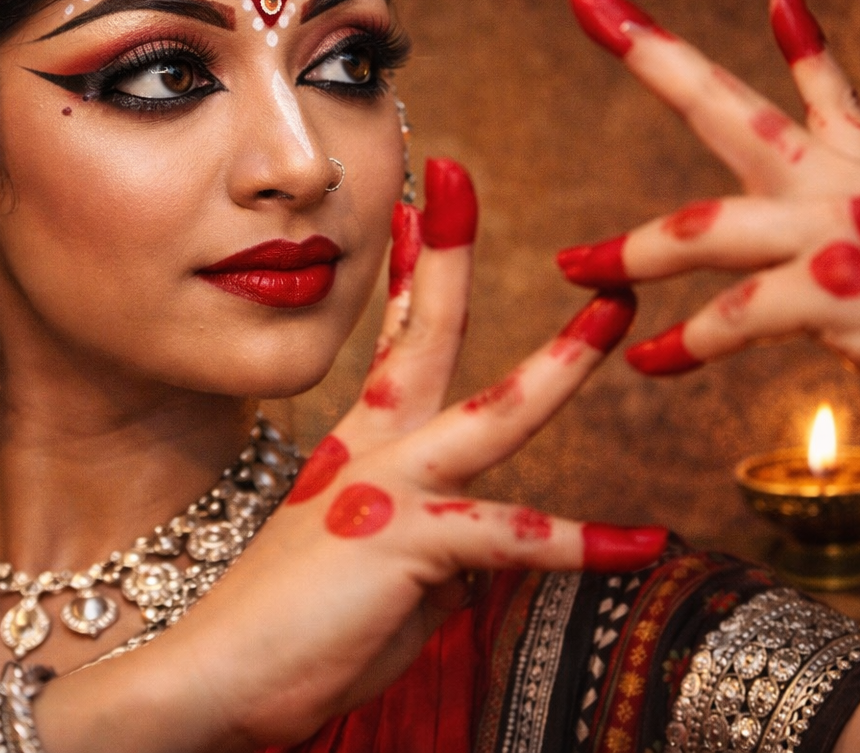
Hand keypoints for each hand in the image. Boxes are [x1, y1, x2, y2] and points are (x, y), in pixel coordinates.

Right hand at [35, 158, 664, 752]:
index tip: (421, 204)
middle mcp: (374, 453)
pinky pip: (512, 534)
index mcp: (360, 448)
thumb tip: (481, 542)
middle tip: (462, 178)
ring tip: (615, 316)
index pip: (391, 340)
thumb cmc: (293, 632)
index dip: (411, 268)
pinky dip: (582, 542)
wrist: (216, 681)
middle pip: (423, 336)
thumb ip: (433, 539)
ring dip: (558, 362)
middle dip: (448, 256)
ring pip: (490, 414)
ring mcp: (388, 491)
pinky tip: (643, 543)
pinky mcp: (406, 543)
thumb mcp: (373, 568)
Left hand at [559, 0, 859, 445]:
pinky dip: (686, 343)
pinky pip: (736, 317)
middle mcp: (841, 184)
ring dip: (631, 248)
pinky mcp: (841, 297)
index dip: (793, 35)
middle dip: (651, 49)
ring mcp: (838, 234)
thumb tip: (824, 226)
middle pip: (726, 103)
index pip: (816, 82)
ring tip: (573, 265)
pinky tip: (648, 361)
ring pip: (704, 226)